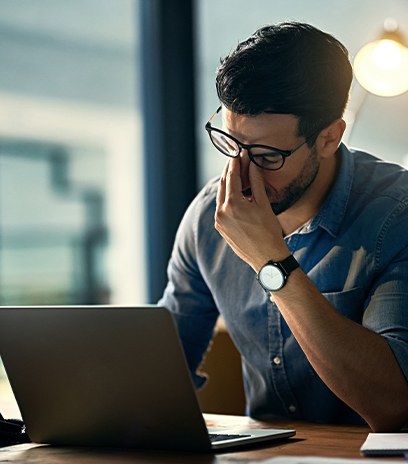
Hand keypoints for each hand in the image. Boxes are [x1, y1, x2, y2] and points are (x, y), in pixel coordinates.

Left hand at [215, 156, 288, 271]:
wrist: (267, 258)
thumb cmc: (269, 232)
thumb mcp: (264, 204)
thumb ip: (256, 183)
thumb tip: (252, 165)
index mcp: (233, 204)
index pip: (232, 177)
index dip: (235, 163)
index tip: (238, 153)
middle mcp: (221, 212)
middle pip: (223, 185)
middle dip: (229, 172)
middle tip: (235, 160)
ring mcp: (219, 221)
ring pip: (221, 196)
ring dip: (227, 184)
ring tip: (235, 174)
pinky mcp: (220, 228)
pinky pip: (221, 208)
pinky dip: (227, 198)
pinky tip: (235, 194)